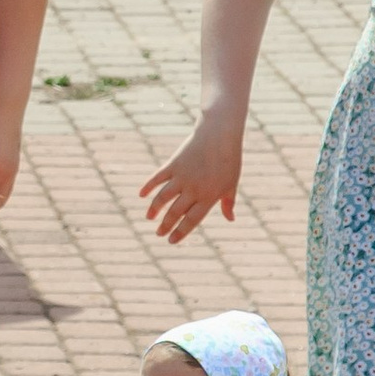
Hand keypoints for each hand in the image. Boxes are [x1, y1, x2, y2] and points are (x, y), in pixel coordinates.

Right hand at [139, 114, 241, 241]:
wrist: (219, 134)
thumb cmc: (229, 160)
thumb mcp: (232, 184)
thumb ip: (228, 202)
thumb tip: (230, 219)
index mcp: (208, 196)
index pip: (191, 220)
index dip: (180, 232)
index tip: (171, 241)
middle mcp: (193, 189)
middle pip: (175, 212)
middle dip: (165, 225)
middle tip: (158, 233)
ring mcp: (182, 176)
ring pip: (163, 198)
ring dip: (154, 209)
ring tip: (149, 218)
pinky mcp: (173, 164)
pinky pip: (157, 178)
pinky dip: (148, 186)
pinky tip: (142, 195)